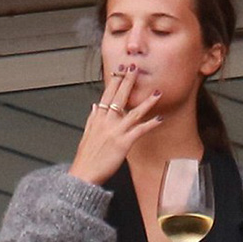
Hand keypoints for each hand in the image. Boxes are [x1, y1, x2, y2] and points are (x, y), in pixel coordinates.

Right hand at [69, 64, 161, 183]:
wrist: (83, 174)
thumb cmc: (86, 157)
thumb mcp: (86, 134)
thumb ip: (92, 118)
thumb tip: (95, 106)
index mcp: (97, 118)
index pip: (107, 94)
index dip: (115, 81)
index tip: (120, 69)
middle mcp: (106, 121)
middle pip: (119, 97)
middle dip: (128, 81)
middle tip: (136, 68)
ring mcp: (115, 131)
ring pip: (133, 112)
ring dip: (147, 101)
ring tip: (157, 92)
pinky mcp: (123, 143)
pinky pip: (139, 131)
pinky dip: (150, 124)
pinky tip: (159, 119)